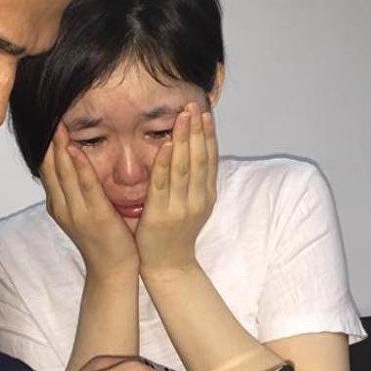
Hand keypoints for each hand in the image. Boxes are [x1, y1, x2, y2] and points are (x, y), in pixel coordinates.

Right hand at [40, 123, 138, 278]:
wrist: (113, 270)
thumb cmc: (104, 239)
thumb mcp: (85, 210)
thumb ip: (78, 189)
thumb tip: (75, 164)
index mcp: (59, 203)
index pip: (47, 167)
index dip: (45, 143)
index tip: (47, 119)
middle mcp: (62, 205)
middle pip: (50, 166)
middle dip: (48, 139)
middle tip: (48, 112)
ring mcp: (75, 212)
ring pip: (63, 172)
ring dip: (59, 146)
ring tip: (57, 122)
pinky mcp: (94, 216)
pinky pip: (85, 186)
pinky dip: (79, 166)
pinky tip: (74, 149)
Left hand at [135, 102, 217, 273]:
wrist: (169, 265)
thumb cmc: (177, 233)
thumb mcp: (193, 203)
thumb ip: (195, 180)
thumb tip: (196, 152)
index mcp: (207, 194)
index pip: (209, 158)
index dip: (208, 134)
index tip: (204, 112)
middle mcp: (198, 198)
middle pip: (199, 158)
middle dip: (197, 130)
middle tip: (193, 105)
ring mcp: (181, 206)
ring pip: (184, 167)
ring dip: (183, 140)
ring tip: (182, 117)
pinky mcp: (161, 214)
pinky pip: (162, 184)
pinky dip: (164, 163)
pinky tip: (164, 145)